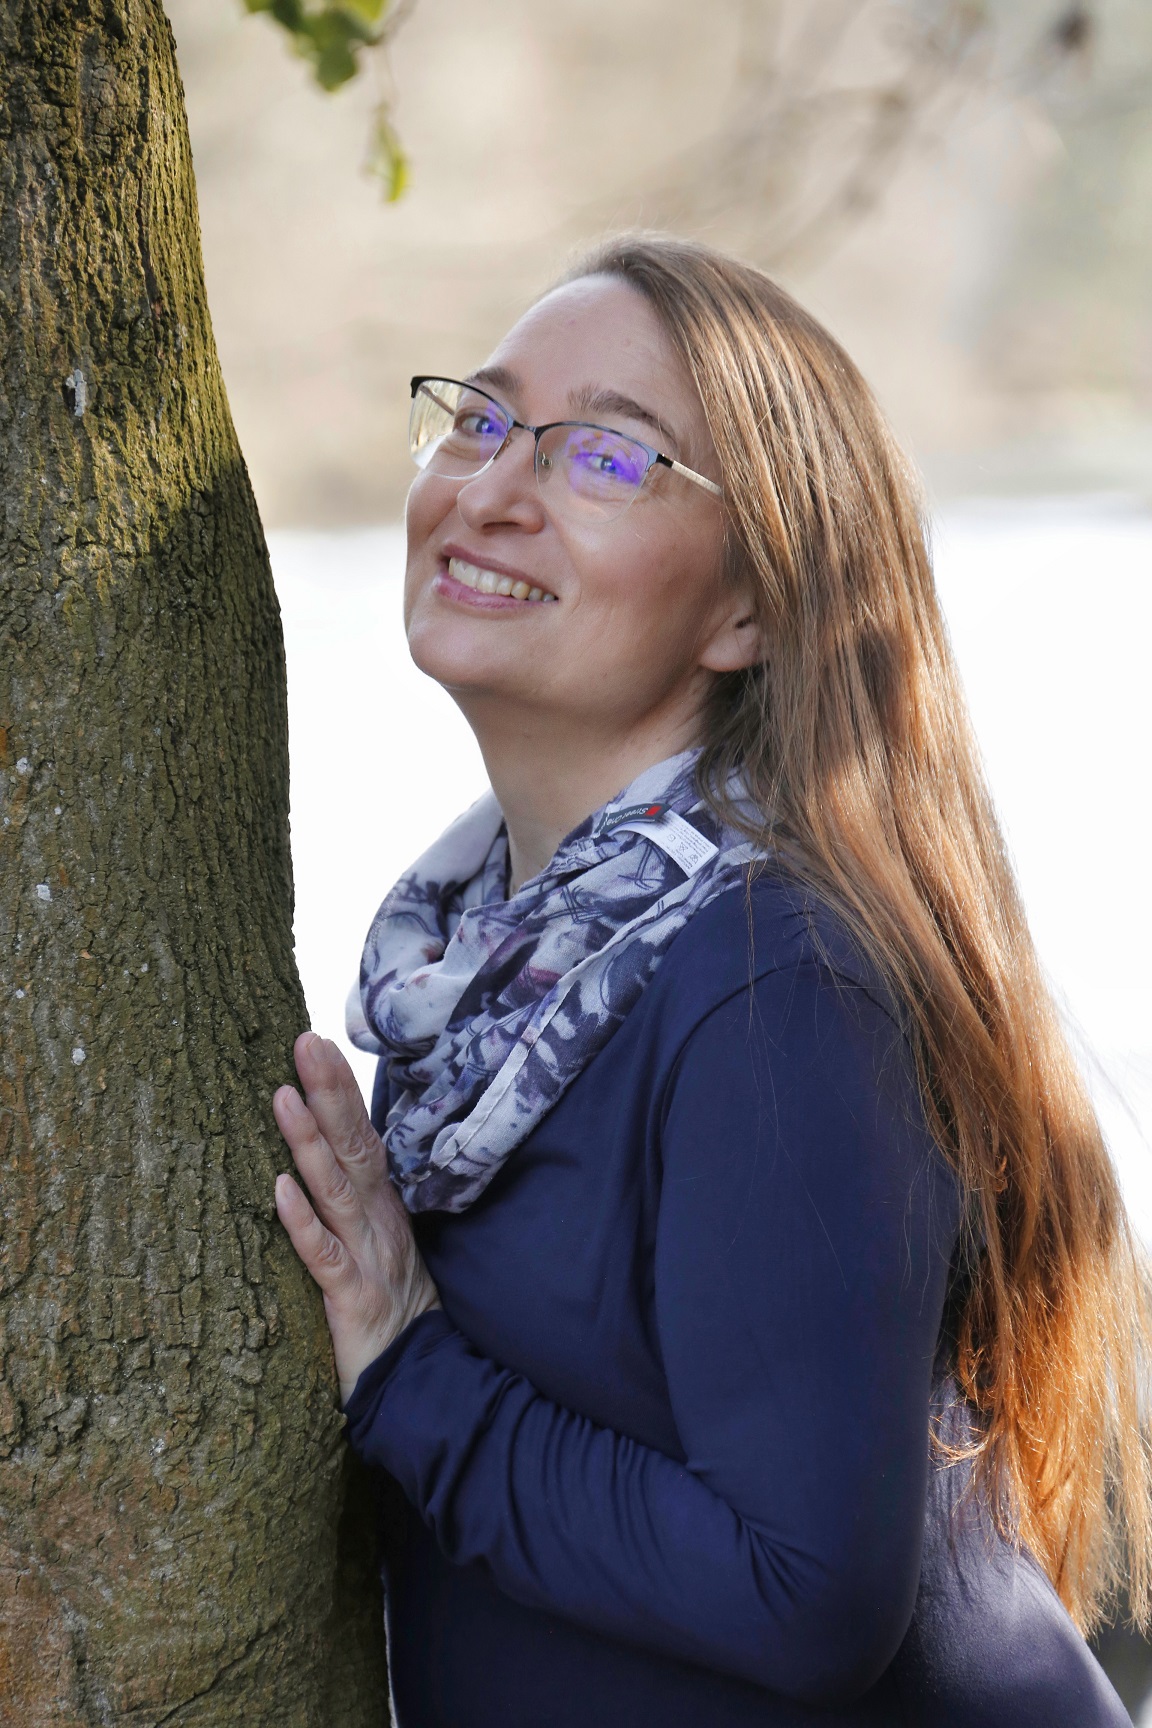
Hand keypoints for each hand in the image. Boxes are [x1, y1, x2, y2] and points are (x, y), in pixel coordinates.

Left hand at [273, 1031, 439, 1404]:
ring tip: (282, 1095)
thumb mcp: (383, 1245)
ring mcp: (368, 1257)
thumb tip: (334, 1150)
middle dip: (330, 1092)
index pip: (362, 1136)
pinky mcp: (352, 1300)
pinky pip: (324, 1257)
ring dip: (309, 1142)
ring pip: (336, 1191)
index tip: (318, 1041)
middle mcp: (378, 1221)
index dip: (342, 1090)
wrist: (425, 1383)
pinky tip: (279, 1189)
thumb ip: (361, 1200)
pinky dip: (302, 1223)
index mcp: (383, 1206)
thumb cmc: (396, 1312)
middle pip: (354, 1147)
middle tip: (305, 1040)